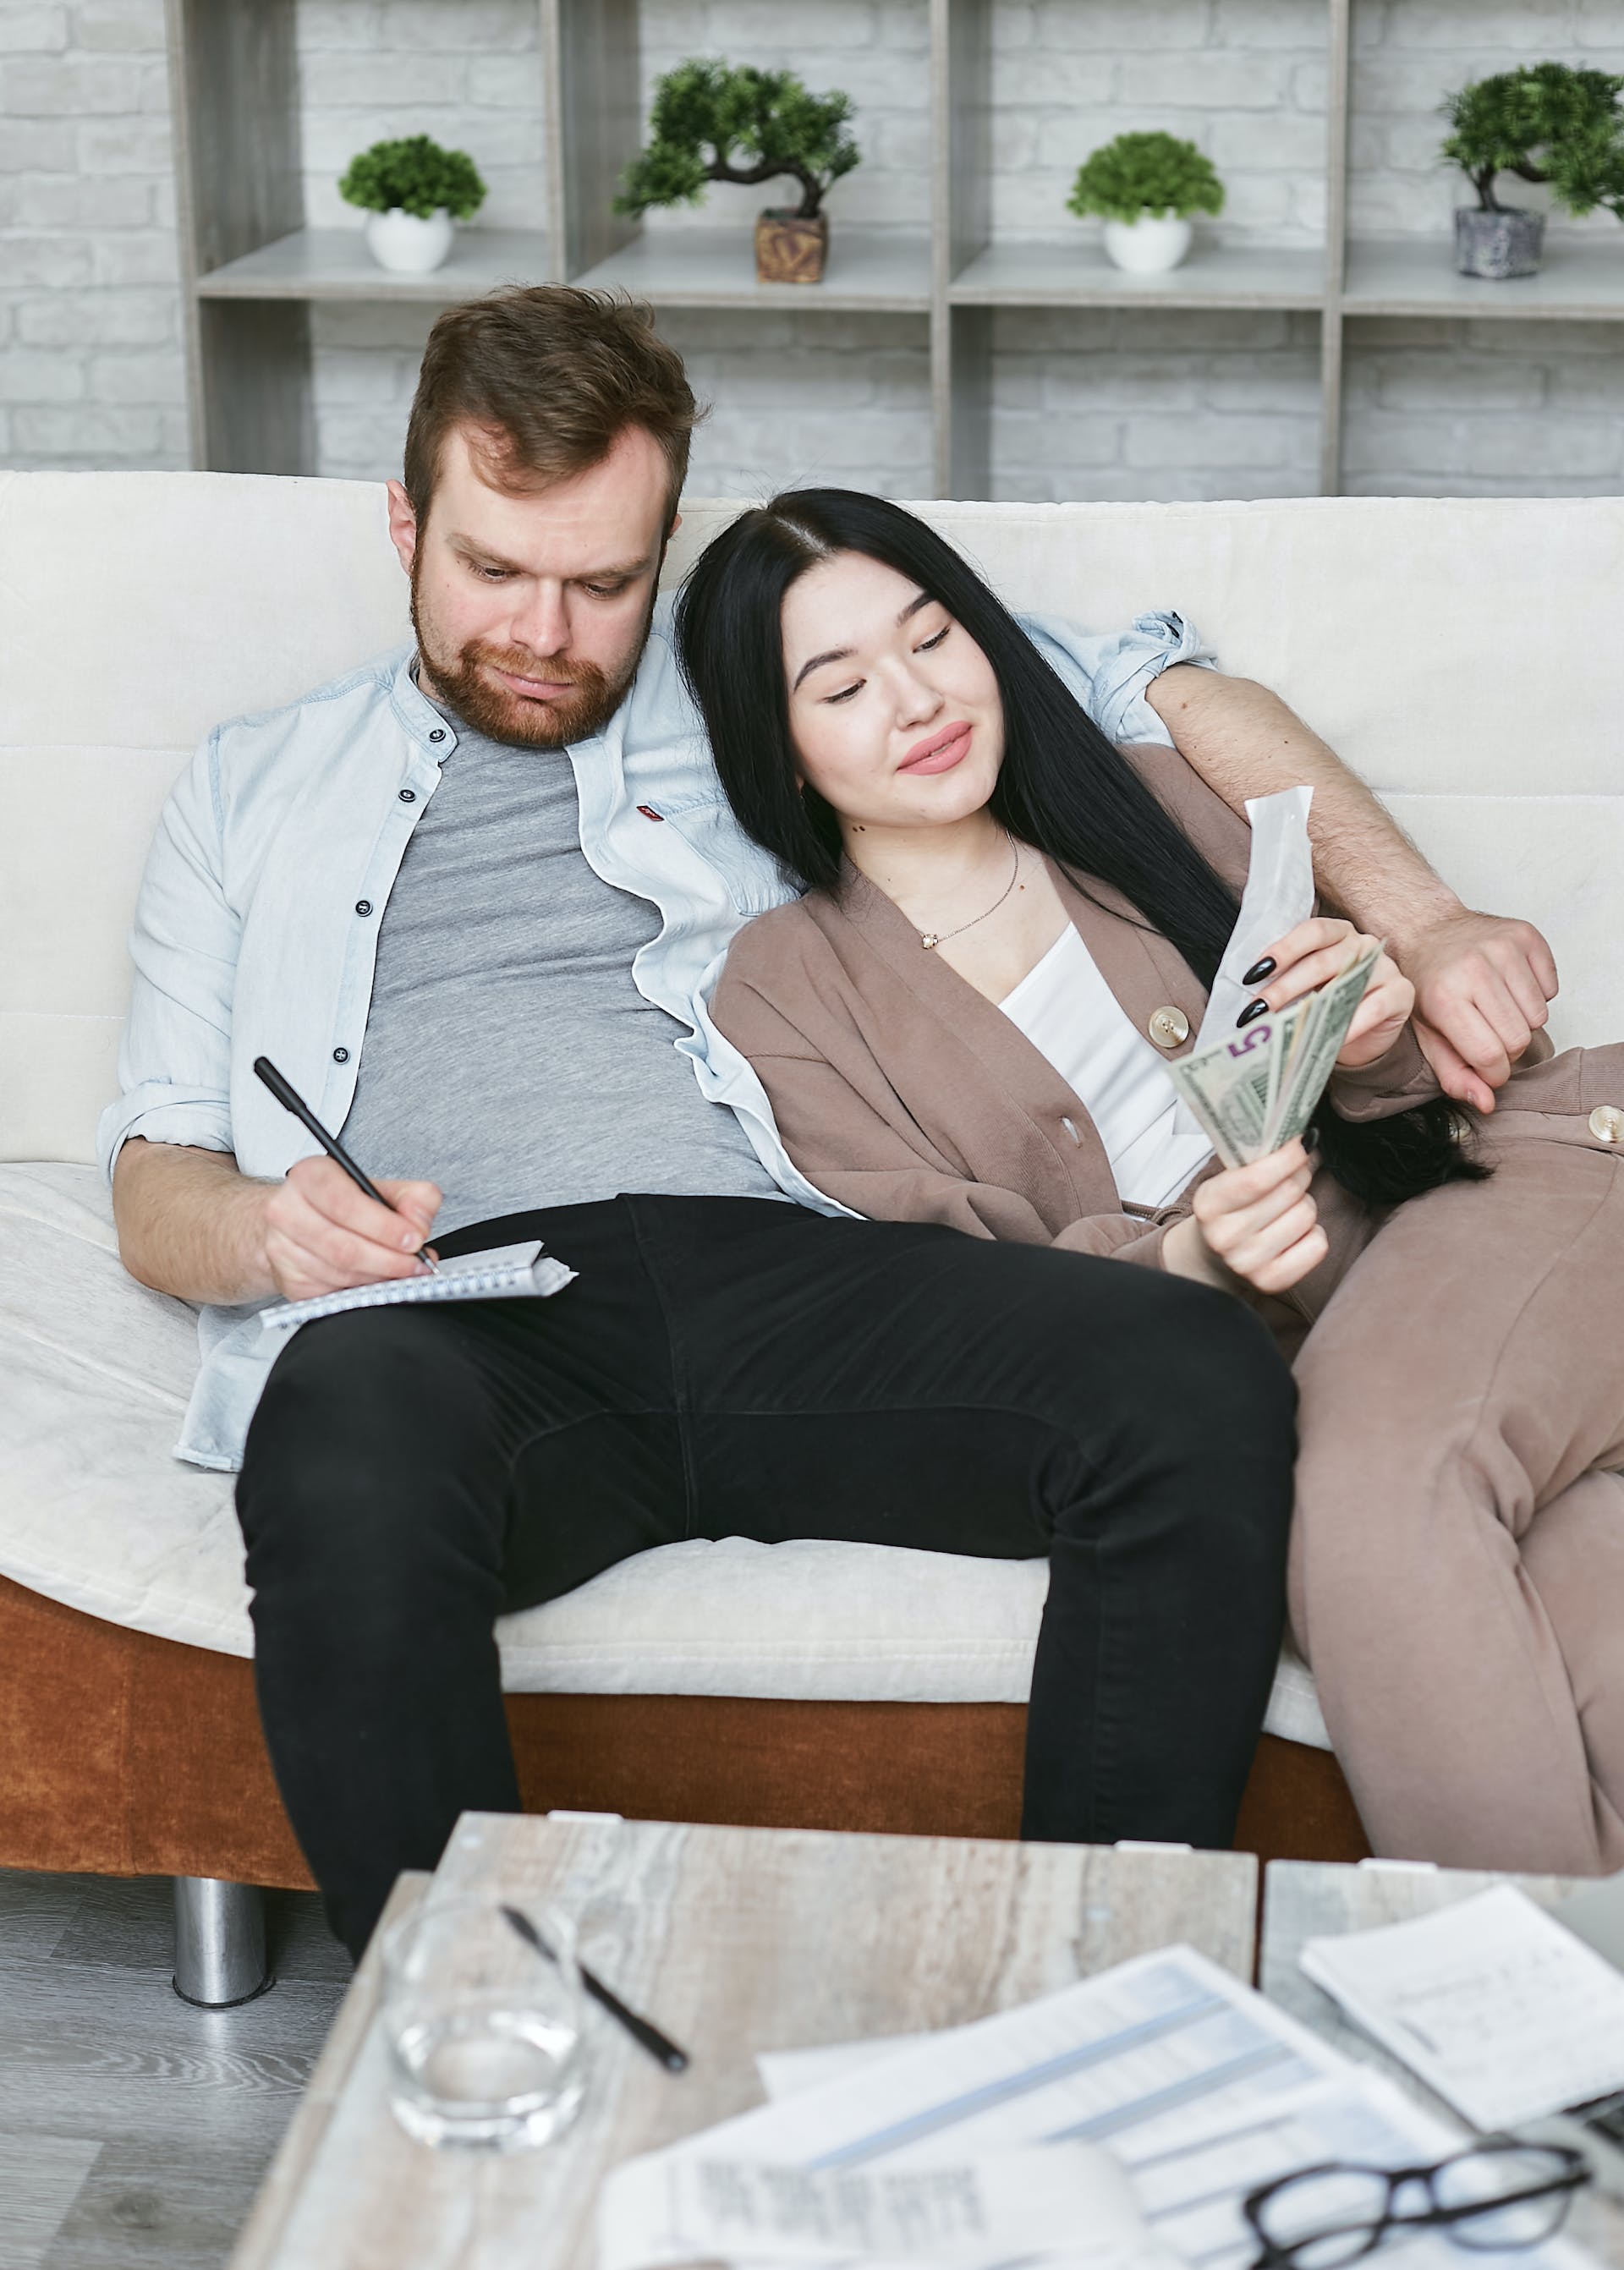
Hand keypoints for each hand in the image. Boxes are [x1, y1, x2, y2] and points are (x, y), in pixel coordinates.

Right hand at [257, 1155, 441, 1303]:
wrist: (297, 1221)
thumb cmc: (340, 1203)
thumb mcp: (379, 1187)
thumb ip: (413, 1197)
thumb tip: (420, 1225)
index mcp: (310, 1176)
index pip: (346, 1204)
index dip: (384, 1227)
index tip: (414, 1239)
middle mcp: (287, 1210)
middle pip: (344, 1247)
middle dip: (390, 1260)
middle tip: (416, 1265)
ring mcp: (282, 1248)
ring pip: (340, 1274)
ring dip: (379, 1278)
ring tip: (402, 1272)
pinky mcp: (289, 1280)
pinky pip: (333, 1293)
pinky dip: (363, 1290)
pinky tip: (376, 1279)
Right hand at [1177, 1139, 1326, 1296]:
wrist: (1213, 1257)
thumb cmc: (1230, 1209)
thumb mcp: (1228, 1180)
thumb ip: (1256, 1159)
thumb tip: (1306, 1139)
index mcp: (1209, 1205)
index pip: (1257, 1179)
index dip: (1288, 1157)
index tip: (1302, 1142)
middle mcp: (1225, 1237)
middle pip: (1289, 1192)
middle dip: (1299, 1174)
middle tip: (1294, 1173)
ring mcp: (1247, 1263)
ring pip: (1306, 1215)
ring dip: (1304, 1204)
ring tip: (1288, 1207)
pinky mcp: (1271, 1282)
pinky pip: (1317, 1245)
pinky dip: (1314, 1234)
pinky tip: (1296, 1233)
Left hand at [1241, 916, 1412, 1070]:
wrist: (1365, 1033)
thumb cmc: (1332, 1002)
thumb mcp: (1309, 987)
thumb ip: (1288, 981)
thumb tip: (1253, 998)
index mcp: (1337, 933)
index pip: (1311, 932)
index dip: (1283, 950)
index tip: (1253, 974)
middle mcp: (1363, 944)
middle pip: (1321, 961)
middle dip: (1284, 987)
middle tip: (1257, 1009)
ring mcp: (1385, 966)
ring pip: (1346, 983)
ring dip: (1313, 1008)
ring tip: (1286, 1028)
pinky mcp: (1401, 992)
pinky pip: (1375, 1007)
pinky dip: (1351, 1024)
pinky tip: (1330, 1037)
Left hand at [1396, 908, 1557, 1114]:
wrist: (1426, 929)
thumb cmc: (1425, 983)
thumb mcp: (1426, 1034)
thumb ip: (1453, 1073)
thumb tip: (1486, 1103)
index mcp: (1444, 997)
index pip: (1489, 1055)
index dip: (1493, 1073)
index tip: (1488, 1069)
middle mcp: (1475, 969)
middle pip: (1519, 1039)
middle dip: (1507, 1050)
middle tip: (1489, 1035)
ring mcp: (1503, 948)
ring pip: (1539, 1016)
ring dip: (1522, 1022)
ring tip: (1496, 1009)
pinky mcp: (1526, 936)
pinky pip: (1551, 988)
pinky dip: (1535, 995)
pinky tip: (1509, 986)